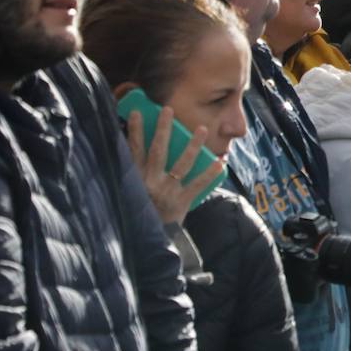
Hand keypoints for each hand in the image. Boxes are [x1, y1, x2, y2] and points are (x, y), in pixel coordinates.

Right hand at [125, 106, 226, 225]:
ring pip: (180, 163)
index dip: (134, 130)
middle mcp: (149, 182)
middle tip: (168, 109)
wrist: (149, 240)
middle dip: (162, 128)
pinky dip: (209, 173)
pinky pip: (197, 185)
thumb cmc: (142, 211)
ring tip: (203, 129)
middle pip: (157, 150)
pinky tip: (219, 161)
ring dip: (193, 145)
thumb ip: (134, 174)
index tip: (136, 112)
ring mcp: (166, 191)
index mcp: (134, 178)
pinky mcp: (181, 202)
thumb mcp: (130, 192)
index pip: (133, 150)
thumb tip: (140, 150)